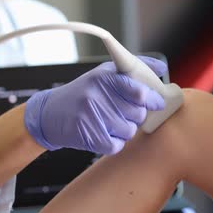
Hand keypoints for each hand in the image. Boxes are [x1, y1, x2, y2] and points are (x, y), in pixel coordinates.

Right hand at [24, 56, 166, 154]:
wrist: (50, 113)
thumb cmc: (84, 92)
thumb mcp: (105, 73)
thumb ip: (135, 68)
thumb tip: (161, 68)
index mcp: (105, 77)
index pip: (139, 91)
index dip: (153, 99)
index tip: (157, 103)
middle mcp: (97, 94)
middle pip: (137, 114)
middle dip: (136, 116)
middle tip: (126, 112)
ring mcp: (90, 115)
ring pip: (129, 131)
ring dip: (125, 130)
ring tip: (112, 122)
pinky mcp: (86, 135)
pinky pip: (116, 145)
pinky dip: (114, 142)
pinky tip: (106, 133)